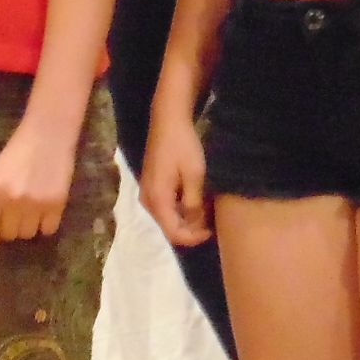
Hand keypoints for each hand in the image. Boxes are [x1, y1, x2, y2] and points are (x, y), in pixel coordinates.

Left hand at [0, 112, 74, 247]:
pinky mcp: (56, 205)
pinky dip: (46, 225)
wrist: (48, 135)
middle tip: (15, 221)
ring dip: (28, 227)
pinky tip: (45, 214)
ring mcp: (35, 204)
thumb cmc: (19, 151)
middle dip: (10, 230)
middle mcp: (12, 201)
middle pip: (9, 234)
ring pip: (28, 234)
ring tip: (31, 214)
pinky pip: (48, 230)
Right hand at [140, 108, 212, 246]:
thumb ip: (193, 204)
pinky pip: (166, 207)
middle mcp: (148, 201)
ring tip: (207, 208)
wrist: (168, 121)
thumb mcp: (194, 175)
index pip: (174, 234)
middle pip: (170, 228)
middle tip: (212, 219)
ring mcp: (148, 194)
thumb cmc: (182, 146)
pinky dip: (181, 209)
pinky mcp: (151, 187)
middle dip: (192, 229)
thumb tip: (196, 225)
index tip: (212, 230)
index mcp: (157, 200)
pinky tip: (196, 198)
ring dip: (188, 219)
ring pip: (169, 218)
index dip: (194, 238)